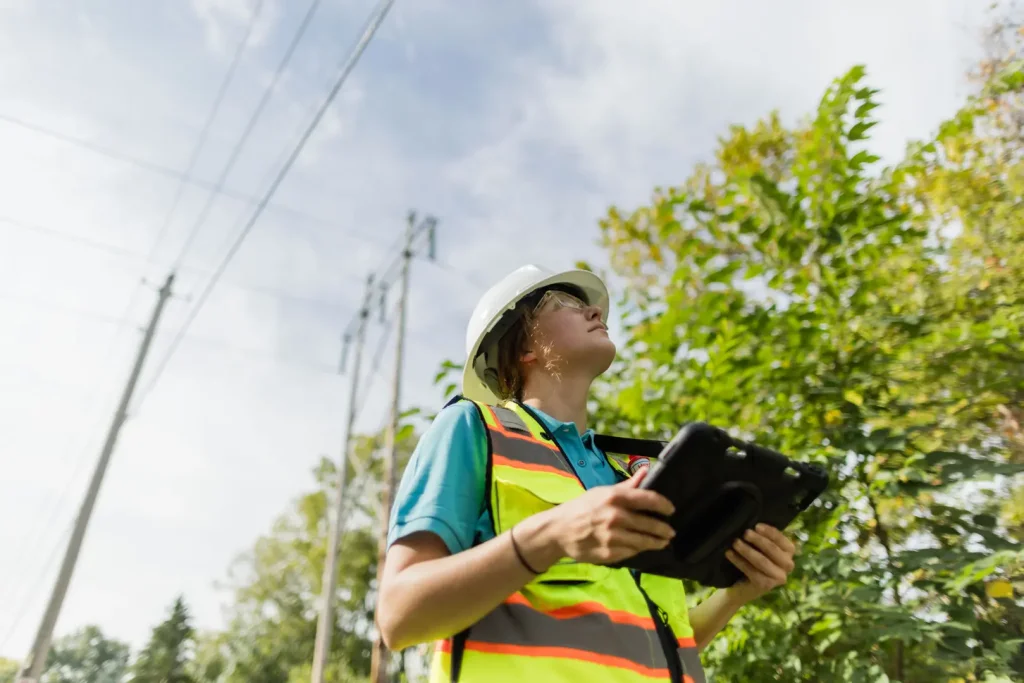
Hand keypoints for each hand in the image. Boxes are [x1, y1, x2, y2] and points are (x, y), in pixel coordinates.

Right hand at [534, 469, 675, 565]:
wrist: (559, 530)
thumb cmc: (582, 508)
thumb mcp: (602, 492)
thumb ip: (627, 485)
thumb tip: (646, 470)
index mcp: (614, 497)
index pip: (648, 499)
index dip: (664, 505)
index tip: (671, 510)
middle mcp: (615, 516)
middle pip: (649, 524)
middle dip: (663, 529)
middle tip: (670, 531)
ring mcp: (612, 536)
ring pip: (643, 541)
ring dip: (656, 542)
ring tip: (662, 542)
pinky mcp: (609, 552)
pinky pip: (631, 552)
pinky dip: (638, 550)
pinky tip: (641, 547)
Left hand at [724, 524, 796, 603]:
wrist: (744, 585)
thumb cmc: (754, 560)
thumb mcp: (760, 547)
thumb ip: (763, 537)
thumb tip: (753, 525)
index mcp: (789, 552)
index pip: (782, 540)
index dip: (770, 532)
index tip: (756, 526)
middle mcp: (788, 565)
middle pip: (773, 550)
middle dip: (758, 540)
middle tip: (745, 533)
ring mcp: (779, 578)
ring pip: (762, 561)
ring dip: (747, 551)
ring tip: (735, 543)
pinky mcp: (766, 585)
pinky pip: (752, 571)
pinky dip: (739, 561)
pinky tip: (729, 554)